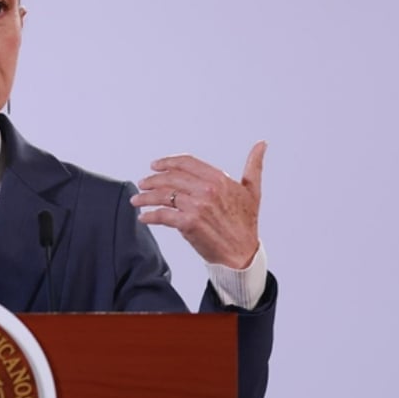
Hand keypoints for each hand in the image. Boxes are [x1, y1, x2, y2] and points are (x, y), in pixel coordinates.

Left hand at [130, 142, 266, 268]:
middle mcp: (206, 190)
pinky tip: (143, 217)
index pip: (186, 163)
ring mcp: (196, 206)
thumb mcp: (252, 191)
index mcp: (219, 179)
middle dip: (152, 180)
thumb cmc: (246, 222)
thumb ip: (254, 166)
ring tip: (137, 200)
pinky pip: (162, 216)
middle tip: (142, 183)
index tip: (155, 165)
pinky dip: (149, 216)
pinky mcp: (188, 224)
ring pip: (163, 196)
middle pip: (170, 178)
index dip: (167, 162)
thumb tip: (261, 144)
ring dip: (145, 197)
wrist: (242, 253)